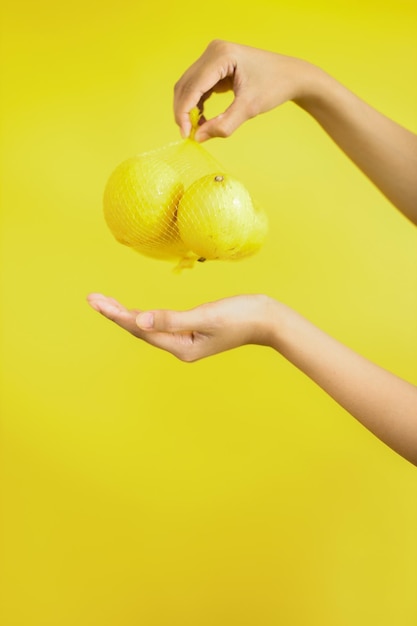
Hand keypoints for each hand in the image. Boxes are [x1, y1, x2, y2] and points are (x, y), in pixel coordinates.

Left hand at [87, 293, 273, 360]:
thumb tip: (139, 319)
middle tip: (92, 299)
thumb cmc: (241, 316)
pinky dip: (142, 315)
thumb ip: (172, 319)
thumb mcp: (207, 316)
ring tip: (103, 302)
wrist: (267, 320)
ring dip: (125, 314)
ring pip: (147, 327)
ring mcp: (185, 340)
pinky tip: (132, 310)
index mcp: (182, 347)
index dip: (117, 315)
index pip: (141, 329)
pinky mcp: (191, 331)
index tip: (97, 302)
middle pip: (140, 330)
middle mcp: (180, 347)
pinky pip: (159, 324)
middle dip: (115, 314)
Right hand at [174, 39, 314, 141]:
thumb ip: (224, 125)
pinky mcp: (215, 66)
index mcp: (221, 55)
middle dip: (184, 112)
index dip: (184, 112)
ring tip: (198, 129)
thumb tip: (198, 137)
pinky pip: (198, 87)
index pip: (192, 87)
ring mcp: (213, 57)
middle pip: (186, 85)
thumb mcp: (249, 109)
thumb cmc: (275, 86)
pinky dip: (197, 105)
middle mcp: (213, 52)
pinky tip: (203, 120)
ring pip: (189, 87)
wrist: (291, 76)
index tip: (185, 135)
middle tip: (189, 135)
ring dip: (189, 109)